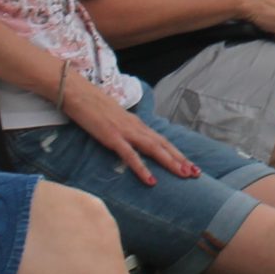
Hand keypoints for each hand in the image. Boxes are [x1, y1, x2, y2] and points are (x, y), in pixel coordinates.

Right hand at [60, 80, 197, 186]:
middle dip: (180, 159)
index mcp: (137, 124)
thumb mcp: (114, 119)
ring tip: (184, 174)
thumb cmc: (93, 106)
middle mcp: (136, 127)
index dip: (176, 152)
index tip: (189, 164)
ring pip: (154, 148)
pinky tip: (151, 181)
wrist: (78, 92)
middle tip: (196, 173)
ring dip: (170, 162)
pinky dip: (142, 168)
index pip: (162, 140)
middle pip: (163, 145)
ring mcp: (125, 131)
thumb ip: (125, 129)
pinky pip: (130, 155)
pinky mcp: (112, 137)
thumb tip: (132, 140)